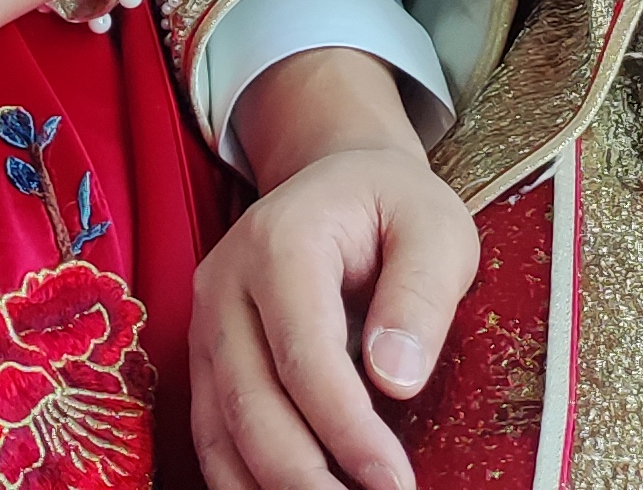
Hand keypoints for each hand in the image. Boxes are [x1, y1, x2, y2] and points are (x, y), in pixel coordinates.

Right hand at [192, 53, 475, 489]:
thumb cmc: (394, 207)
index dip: (348, 431)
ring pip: (222, 432)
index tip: (396, 483)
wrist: (339, 183)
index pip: (305, 357)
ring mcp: (207, 326)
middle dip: (307, 479)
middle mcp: (225, 286)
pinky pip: (213, 437)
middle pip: (252, 406)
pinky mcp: (208, 362)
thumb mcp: (435, 228)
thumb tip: (395, 379)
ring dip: (272, 489)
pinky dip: (246, 483)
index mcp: (280, 243)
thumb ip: (420, 296)